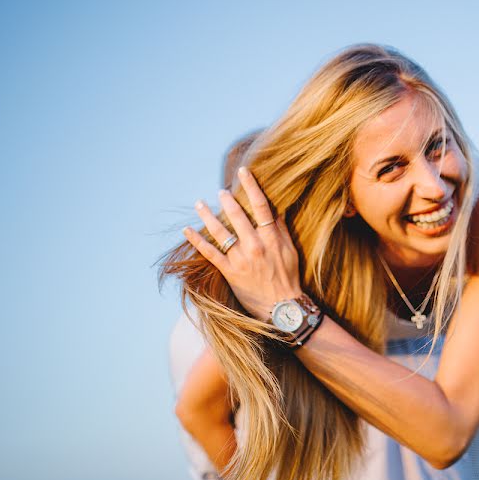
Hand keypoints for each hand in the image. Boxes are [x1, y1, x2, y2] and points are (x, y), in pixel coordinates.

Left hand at [183, 167, 302, 320]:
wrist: (282, 307)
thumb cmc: (289, 277)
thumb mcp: (291, 250)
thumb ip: (281, 229)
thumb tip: (275, 210)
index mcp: (271, 237)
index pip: (260, 205)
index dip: (251, 186)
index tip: (243, 172)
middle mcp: (255, 245)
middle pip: (237, 215)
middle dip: (227, 200)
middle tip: (220, 190)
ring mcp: (240, 258)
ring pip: (220, 232)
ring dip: (208, 215)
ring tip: (200, 203)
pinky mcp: (229, 272)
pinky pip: (209, 253)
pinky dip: (197, 240)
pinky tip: (187, 230)